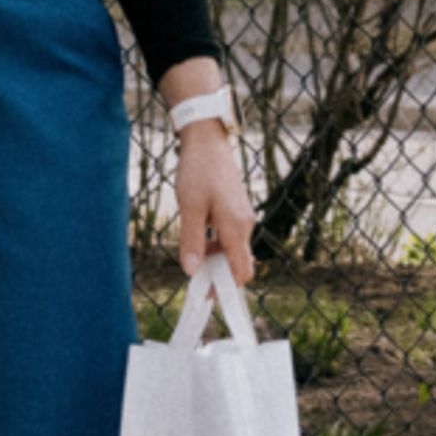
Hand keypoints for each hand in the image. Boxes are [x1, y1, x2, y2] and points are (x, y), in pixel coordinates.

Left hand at [170, 109, 256, 285]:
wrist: (207, 140)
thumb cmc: (198, 171)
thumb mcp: (190, 207)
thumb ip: (192, 241)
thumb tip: (191, 271)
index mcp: (236, 227)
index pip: (242, 272)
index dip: (226, 288)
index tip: (206, 295)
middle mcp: (245, 225)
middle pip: (239, 264)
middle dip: (220, 277)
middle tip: (195, 282)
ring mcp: (243, 217)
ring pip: (234, 251)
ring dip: (217, 261)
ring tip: (193, 261)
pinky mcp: (237, 210)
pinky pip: (231, 237)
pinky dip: (218, 246)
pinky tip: (200, 241)